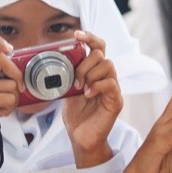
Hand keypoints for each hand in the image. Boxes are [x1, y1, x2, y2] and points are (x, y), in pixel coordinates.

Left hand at [62, 30, 121, 166]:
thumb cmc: (76, 115)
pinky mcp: (116, 100)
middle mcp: (105, 77)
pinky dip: (97, 85)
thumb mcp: (67, 89)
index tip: (76, 34)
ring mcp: (112, 88)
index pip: (98, 47)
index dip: (89, 37)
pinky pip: (111, 83)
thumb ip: (67, 74)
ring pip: (107, 65)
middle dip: (84, 64)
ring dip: (90, 74)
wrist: (81, 137)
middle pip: (101, 54)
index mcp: (94, 72)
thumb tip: (55, 59)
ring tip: (81, 88)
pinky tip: (88, 94)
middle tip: (74, 80)